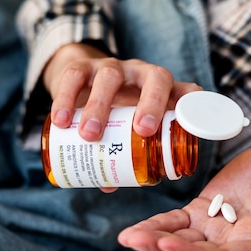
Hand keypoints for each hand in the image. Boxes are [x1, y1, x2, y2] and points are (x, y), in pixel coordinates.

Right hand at [43, 43, 201, 140]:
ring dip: (100, 106)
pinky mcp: (83, 66)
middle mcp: (142, 73)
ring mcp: (114, 67)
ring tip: (89, 135)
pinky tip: (59, 122)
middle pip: (156, 78)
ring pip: (112, 76)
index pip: (186, 91)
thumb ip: (122, 154)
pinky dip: (66, 98)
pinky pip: (75, 75)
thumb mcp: (127, 127)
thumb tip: (110, 184)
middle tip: (140, 132)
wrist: (83, 80)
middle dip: (151, 104)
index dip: (191, 106)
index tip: (186, 127)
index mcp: (162, 91)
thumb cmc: (116, 111)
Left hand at [118, 138, 250, 250]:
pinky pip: (176, 222)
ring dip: (153, 241)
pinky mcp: (204, 210)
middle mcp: (232, 244)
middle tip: (134, 239)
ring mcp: (215, 228)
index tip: (168, 244)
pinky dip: (157, 225)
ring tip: (127, 236)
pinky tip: (137, 227)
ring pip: (179, 243)